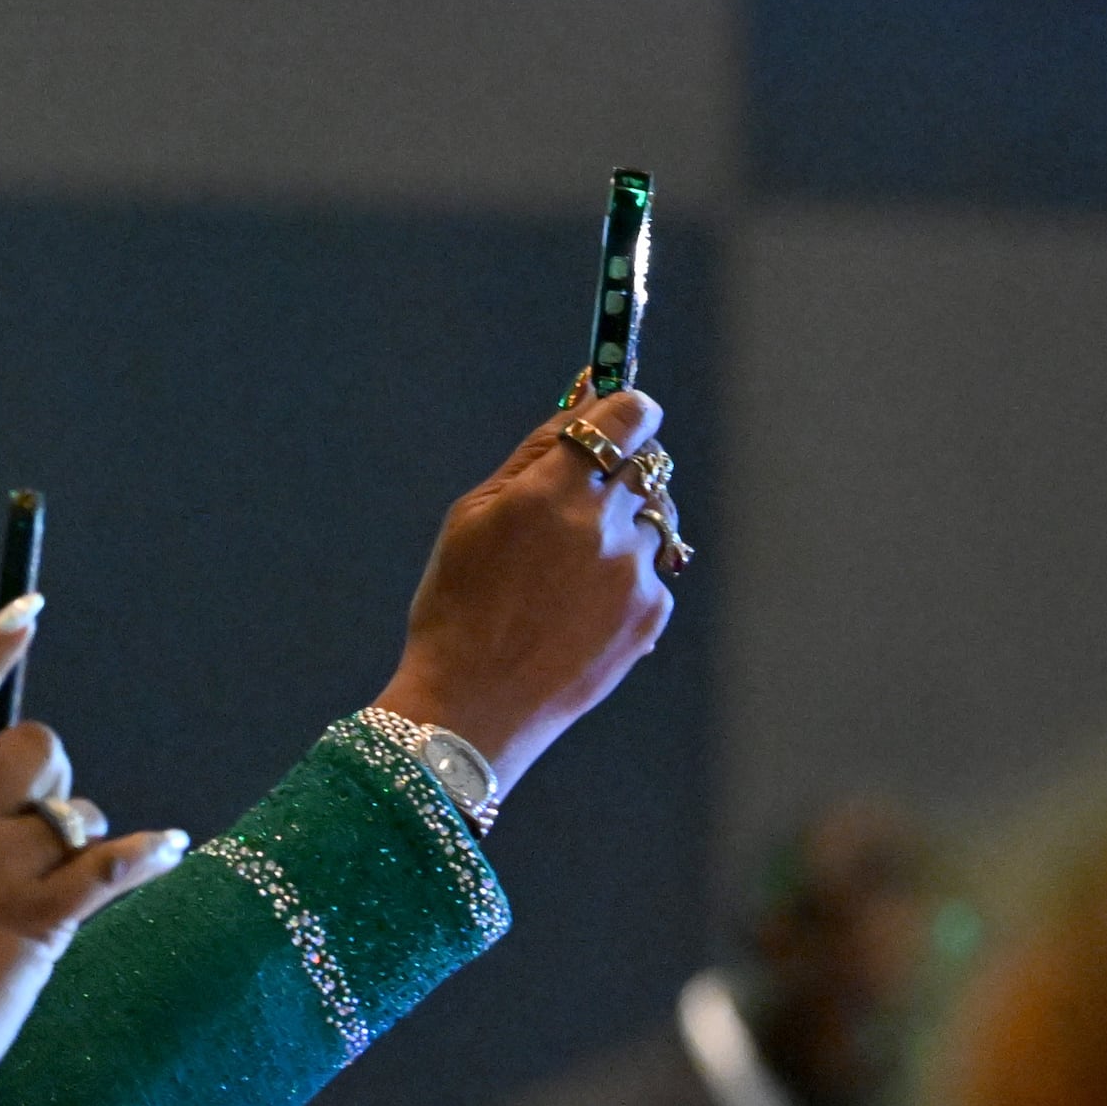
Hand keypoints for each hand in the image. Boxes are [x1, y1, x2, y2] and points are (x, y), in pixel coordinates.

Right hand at [0, 599, 184, 1081]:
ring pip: (74, 815)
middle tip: (45, 826)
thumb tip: (13, 788)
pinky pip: (108, 868)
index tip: (28, 608)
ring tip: (48, 895)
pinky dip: (145, 857)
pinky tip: (169, 849)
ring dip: (80, 842)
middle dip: (53, 777)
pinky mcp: (33, 923)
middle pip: (35, 749)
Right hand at [376, 386, 676, 793]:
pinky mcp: (649, 613)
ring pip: (650, 521)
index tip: (617, 423)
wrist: (472, 710)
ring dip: (621, 530)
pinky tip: (574, 614)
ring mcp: (632, 573)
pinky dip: (622, 582)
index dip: (626, 413)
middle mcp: (602, 526)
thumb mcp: (472, 518)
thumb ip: (536, 452)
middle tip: (576, 509)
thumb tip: (586, 395)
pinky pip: (649, 573)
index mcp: (552, 492)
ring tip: (566, 577)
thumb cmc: (457, 608)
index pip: (630, 416)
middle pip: (647, 464)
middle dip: (620, 473)